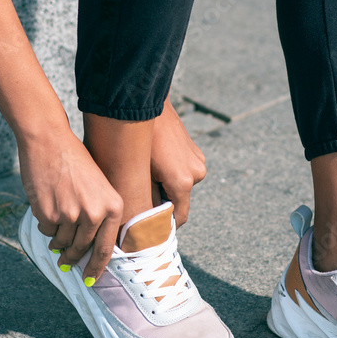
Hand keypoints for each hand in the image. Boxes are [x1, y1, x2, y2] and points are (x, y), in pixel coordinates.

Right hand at [18, 130, 122, 281]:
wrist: (49, 141)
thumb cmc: (74, 162)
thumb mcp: (99, 186)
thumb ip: (99, 216)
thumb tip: (87, 249)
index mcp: (113, 207)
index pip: (105, 249)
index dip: (96, 268)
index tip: (90, 280)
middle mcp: (95, 214)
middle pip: (81, 249)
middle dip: (71, 257)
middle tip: (65, 262)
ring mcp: (71, 216)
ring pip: (62, 242)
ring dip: (56, 240)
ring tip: (54, 225)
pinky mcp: (49, 214)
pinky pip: (47, 231)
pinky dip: (45, 225)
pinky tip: (46, 207)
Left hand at [150, 100, 205, 225]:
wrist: (146, 106)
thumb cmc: (138, 141)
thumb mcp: (138, 174)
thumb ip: (145, 200)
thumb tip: (139, 221)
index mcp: (182, 182)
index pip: (179, 218)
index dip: (165, 226)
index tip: (150, 231)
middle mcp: (195, 174)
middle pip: (179, 200)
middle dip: (163, 203)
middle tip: (142, 202)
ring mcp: (198, 161)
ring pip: (181, 185)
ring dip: (167, 186)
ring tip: (148, 177)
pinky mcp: (196, 151)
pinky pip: (184, 170)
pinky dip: (172, 172)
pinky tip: (156, 162)